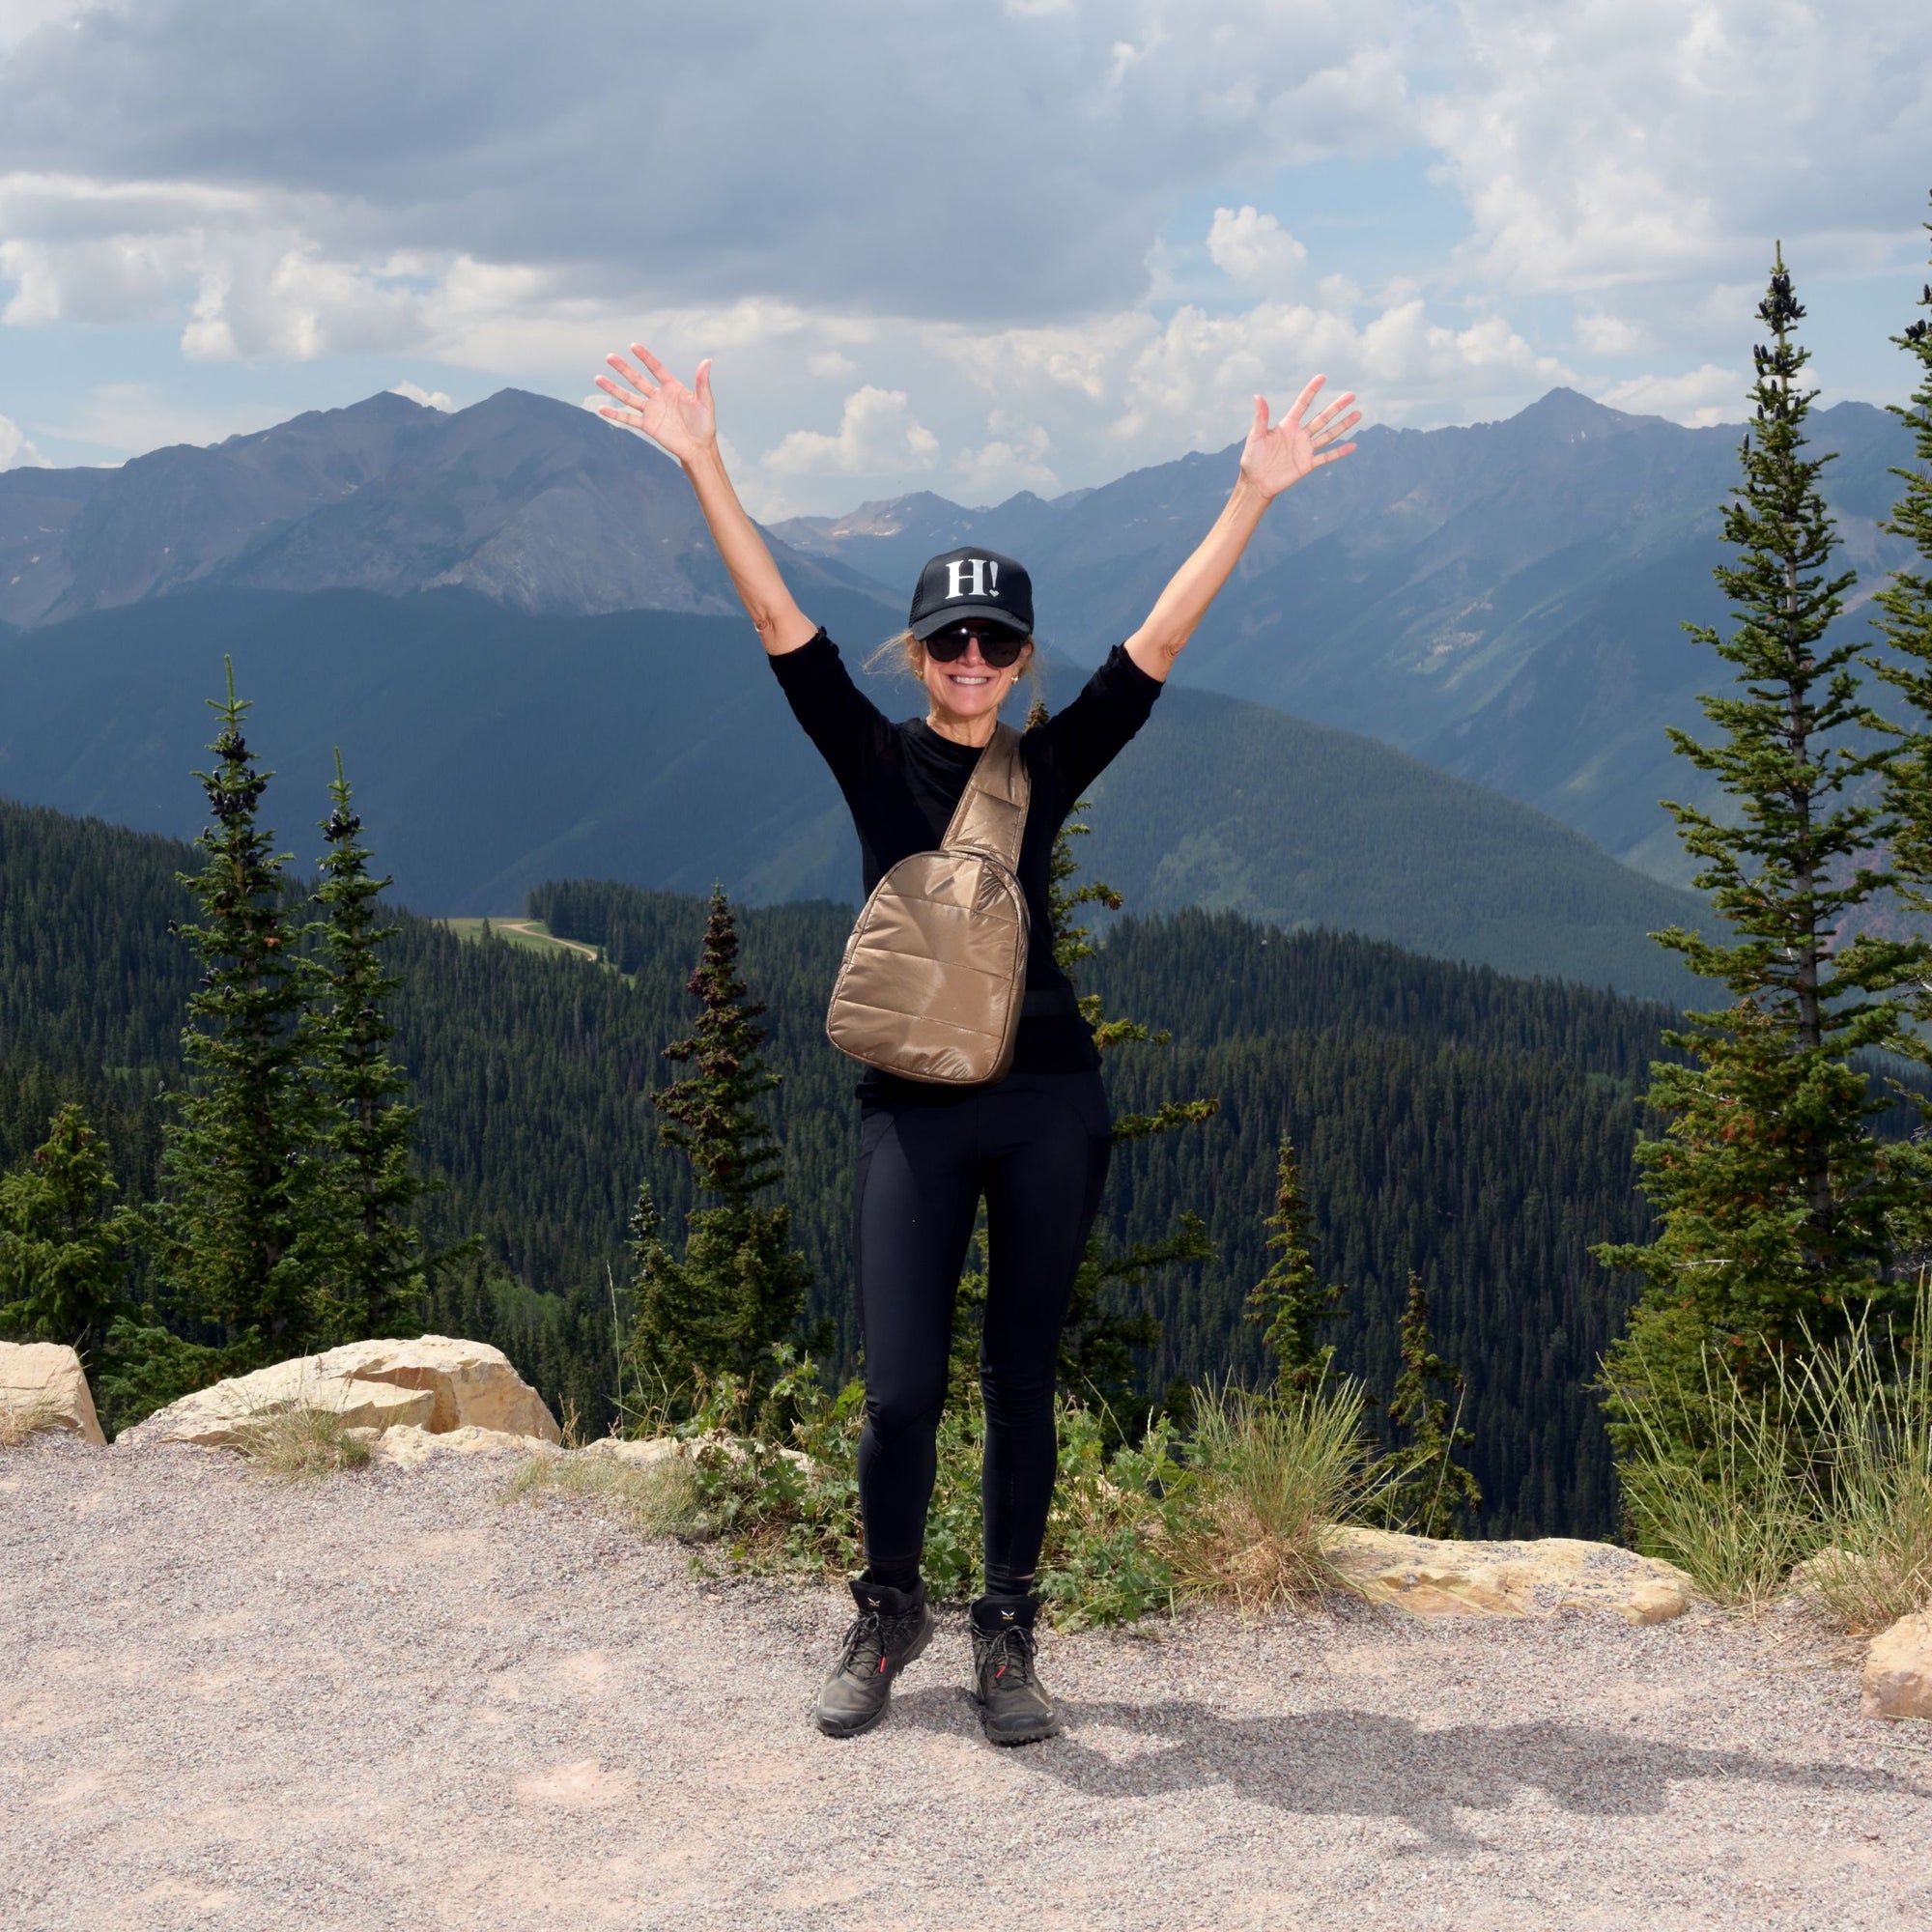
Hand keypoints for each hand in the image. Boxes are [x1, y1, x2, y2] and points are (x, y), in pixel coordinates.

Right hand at [595, 345, 716, 464]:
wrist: (698, 448)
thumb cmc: (705, 424)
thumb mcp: (705, 402)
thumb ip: (702, 382)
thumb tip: (707, 361)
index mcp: (672, 388)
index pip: (656, 368)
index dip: (645, 357)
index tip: (633, 346)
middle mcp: (658, 397)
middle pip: (637, 379)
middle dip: (623, 368)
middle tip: (609, 357)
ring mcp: (651, 411)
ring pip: (628, 397)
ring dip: (613, 388)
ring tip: (598, 378)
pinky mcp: (647, 425)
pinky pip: (628, 418)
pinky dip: (615, 414)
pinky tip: (601, 408)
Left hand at [1238, 376, 1359, 498]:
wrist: (1256, 483)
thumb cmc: (1252, 459)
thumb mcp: (1255, 436)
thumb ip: (1261, 418)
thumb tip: (1258, 396)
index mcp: (1287, 425)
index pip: (1303, 404)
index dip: (1312, 391)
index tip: (1323, 377)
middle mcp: (1299, 435)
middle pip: (1322, 418)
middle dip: (1337, 407)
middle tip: (1351, 395)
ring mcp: (1305, 449)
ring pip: (1328, 435)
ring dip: (1343, 425)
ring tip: (1358, 414)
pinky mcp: (1308, 464)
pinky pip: (1327, 457)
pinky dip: (1340, 452)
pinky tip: (1353, 445)